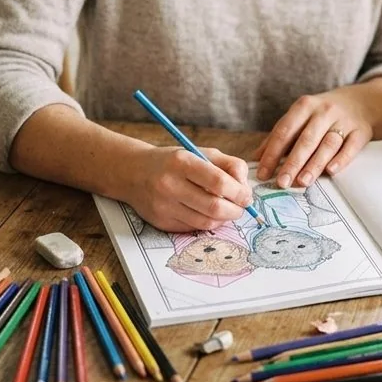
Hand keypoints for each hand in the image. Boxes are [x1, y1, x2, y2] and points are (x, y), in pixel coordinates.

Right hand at [127, 144, 251, 232]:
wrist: (134, 172)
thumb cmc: (174, 162)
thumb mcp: (201, 153)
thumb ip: (229, 165)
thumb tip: (245, 187)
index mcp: (182, 162)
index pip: (219, 182)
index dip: (239, 192)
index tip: (246, 195)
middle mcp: (170, 185)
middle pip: (214, 207)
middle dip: (235, 210)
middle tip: (241, 206)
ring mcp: (164, 206)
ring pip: (206, 222)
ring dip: (223, 219)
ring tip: (226, 210)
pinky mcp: (161, 222)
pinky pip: (193, 228)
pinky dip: (207, 223)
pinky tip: (208, 213)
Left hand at [255, 88, 373, 187]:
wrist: (360, 102)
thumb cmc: (322, 114)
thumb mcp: (300, 117)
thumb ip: (280, 136)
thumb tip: (256, 158)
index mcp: (304, 106)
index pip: (285, 131)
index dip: (272, 152)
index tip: (263, 173)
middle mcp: (324, 111)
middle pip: (306, 139)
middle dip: (292, 162)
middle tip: (282, 182)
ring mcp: (344, 121)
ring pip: (328, 144)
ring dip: (314, 164)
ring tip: (303, 182)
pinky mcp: (361, 131)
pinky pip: (351, 146)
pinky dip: (341, 159)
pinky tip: (331, 171)